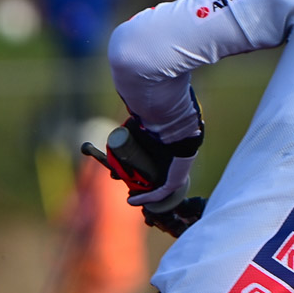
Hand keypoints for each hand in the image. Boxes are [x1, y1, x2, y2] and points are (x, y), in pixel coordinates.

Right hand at [81, 114, 202, 212]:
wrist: (172, 117)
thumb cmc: (158, 111)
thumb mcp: (141, 114)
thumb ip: (133, 106)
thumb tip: (123, 92)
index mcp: (165, 143)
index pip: (148, 158)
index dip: (132, 165)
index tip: (117, 167)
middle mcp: (172, 156)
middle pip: (150, 172)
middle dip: (132, 178)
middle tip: (116, 177)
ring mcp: (177, 167)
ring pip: (154, 183)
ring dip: (139, 191)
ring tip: (124, 193)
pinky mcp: (177, 177)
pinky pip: (162, 191)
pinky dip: (147, 197)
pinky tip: (132, 200)